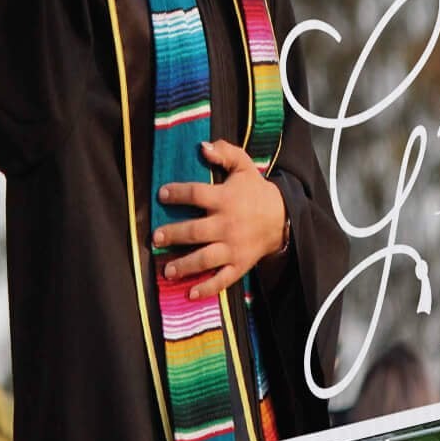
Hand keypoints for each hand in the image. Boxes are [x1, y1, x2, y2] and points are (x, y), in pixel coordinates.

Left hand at [155, 140, 288, 300]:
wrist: (283, 218)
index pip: (197, 194)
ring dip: (185, 265)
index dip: (178, 193)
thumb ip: (226, 153)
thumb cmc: (257, 192)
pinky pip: (222, 279)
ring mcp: (233, 247)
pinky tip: (190, 294)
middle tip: (156, 238)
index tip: (162, 194)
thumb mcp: (244, 167)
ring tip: (166, 271)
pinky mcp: (239, 265)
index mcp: (226, 199)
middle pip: (196, 231)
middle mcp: (227, 225)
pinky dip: (207, 288)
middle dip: (174, 235)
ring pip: (205, 258)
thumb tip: (203, 146)